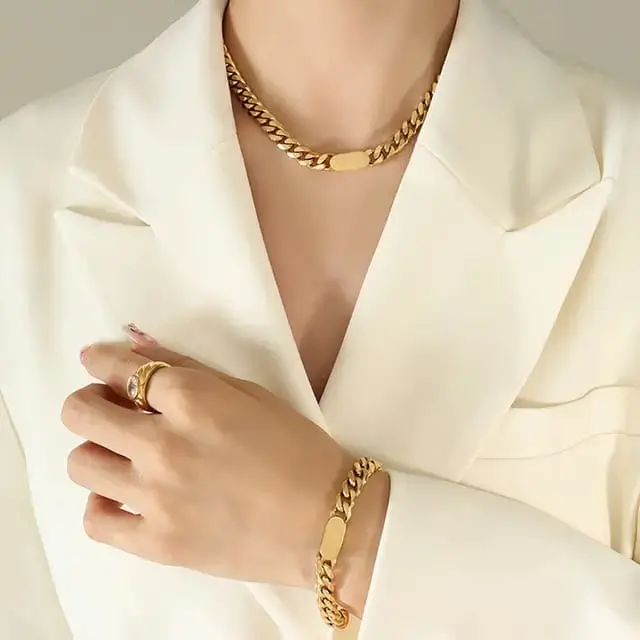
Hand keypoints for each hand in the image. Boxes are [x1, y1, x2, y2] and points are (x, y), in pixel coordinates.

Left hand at [62, 336, 387, 605]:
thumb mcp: (251, 394)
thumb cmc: (297, 448)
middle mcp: (165, 444)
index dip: (100, 361)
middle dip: (88, 400)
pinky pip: (96, 521)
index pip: (122, 369)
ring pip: (81, 463)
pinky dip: (102, 503)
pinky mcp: (158, 543)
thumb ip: (191, 370)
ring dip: (96, 449)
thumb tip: (139, 351)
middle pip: (82, 413)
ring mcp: (156, 498)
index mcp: (194, 400)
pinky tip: (123, 496)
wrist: (325, 521)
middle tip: (106, 406)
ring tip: (120, 454)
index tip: (95, 362)